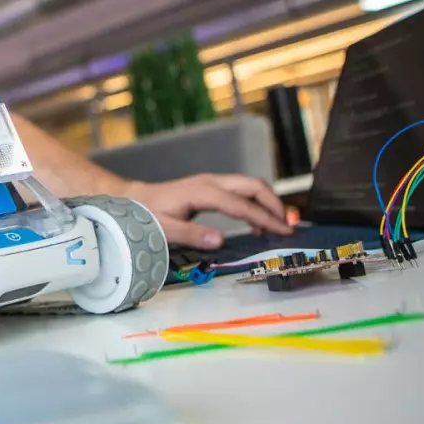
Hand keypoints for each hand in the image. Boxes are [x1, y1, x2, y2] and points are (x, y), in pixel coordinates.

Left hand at [125, 173, 291, 248]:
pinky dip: (256, 204)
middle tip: (288, 227)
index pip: (242, 205)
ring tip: (278, 227)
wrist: (136, 199)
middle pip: (253, 186)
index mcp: (203, 192)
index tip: (283, 232)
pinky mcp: (212, 187)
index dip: (265, 218)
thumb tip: (220, 240)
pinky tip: (258, 223)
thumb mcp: (164, 229)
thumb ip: (191, 234)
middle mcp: (212, 182)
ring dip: (267, 203)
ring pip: (250, 186)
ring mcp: (213, 182)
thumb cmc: (147, 215)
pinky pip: (241, 192)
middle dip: (274, 204)